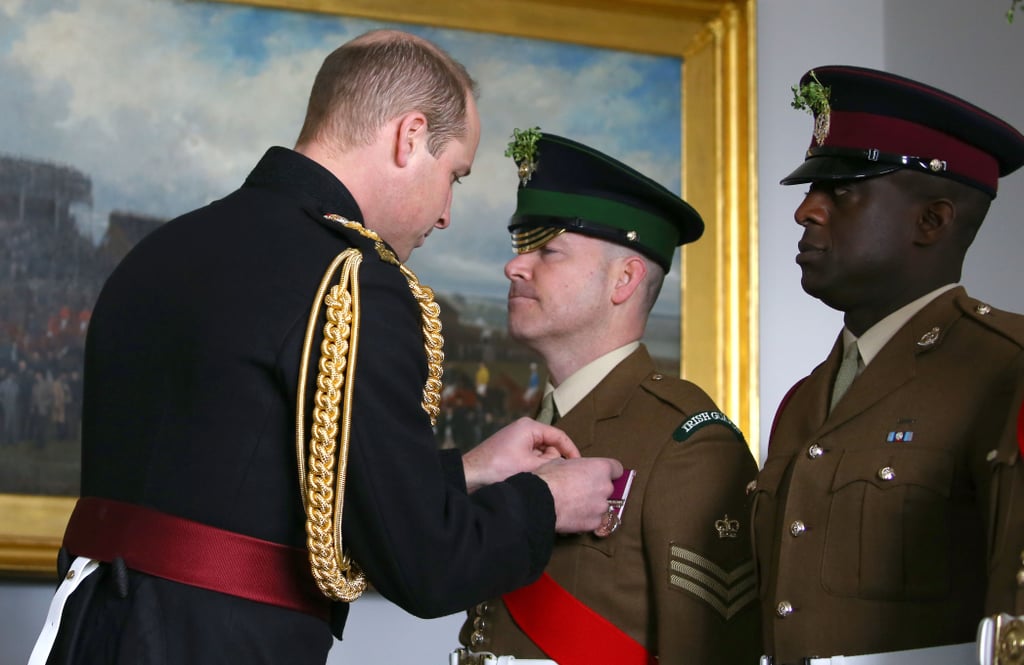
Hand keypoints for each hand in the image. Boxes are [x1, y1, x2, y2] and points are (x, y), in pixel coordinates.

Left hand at [462, 417, 580, 492]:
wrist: (469, 477)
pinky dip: (533, 468)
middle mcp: (524, 429)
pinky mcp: (510, 450)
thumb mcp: (531, 466)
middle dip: (554, 461)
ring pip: (541, 453)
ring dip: (543, 466)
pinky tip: (530, 479)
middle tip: (557, 477)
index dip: (572, 451)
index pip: (560, 436)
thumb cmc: (498, 469)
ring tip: (539, 480)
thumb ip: (552, 462)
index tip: (580, 466)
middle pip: (550, 445)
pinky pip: (530, 457)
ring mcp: (516, 439)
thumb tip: (565, 463)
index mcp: (530, 427)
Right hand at [533, 457, 623, 532]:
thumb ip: (575, 466)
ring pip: (600, 506)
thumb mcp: (560, 462)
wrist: (540, 502)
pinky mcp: (594, 523)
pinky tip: (572, 516)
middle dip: (596, 489)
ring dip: (591, 505)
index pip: (616, 469)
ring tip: (573, 505)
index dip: (609, 472)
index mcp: (600, 468)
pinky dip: (585, 519)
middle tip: (579, 490)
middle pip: (607, 488)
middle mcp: (605, 487)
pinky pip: (593, 520)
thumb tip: (573, 469)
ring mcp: (601, 507)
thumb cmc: (549, 479)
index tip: (601, 475)